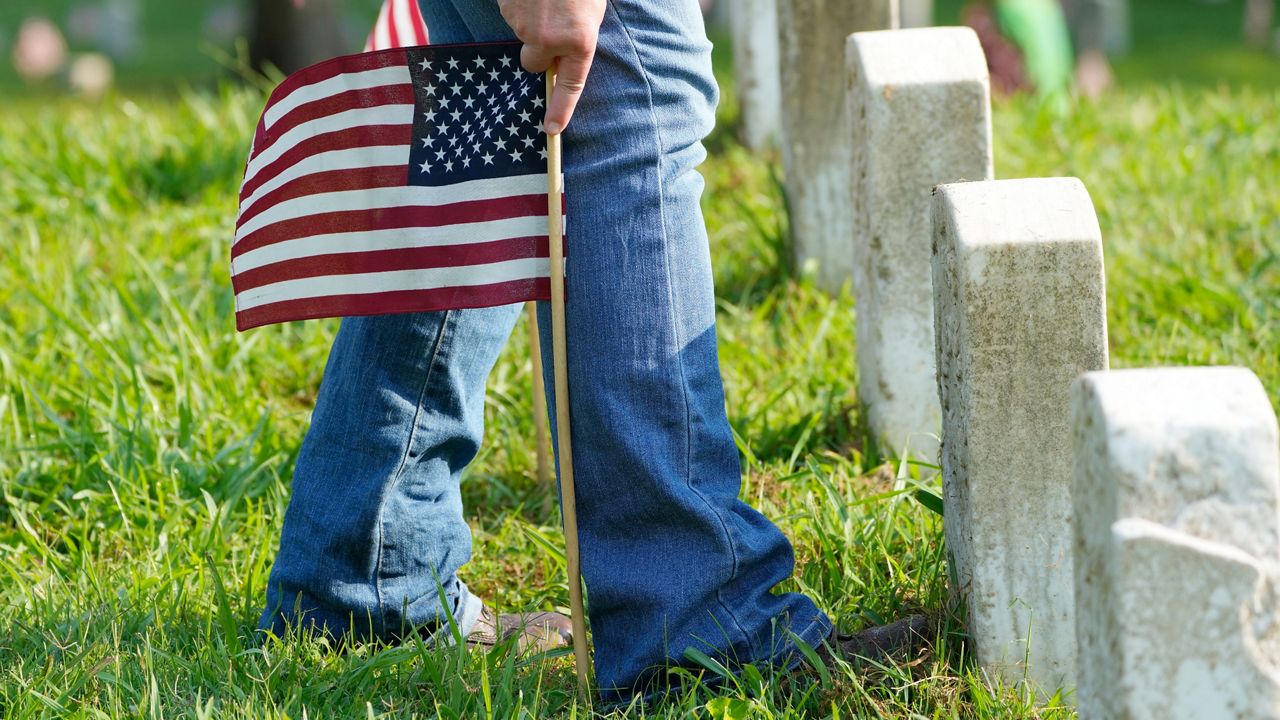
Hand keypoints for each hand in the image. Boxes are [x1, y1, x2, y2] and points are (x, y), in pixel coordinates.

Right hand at [497, 0, 606, 134]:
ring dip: (531, 22)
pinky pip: (510, 15)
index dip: (561, 108)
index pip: (570, 84)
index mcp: (579, 39)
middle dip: (538, 50)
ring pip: (522, 35)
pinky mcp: (506, 7)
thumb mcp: (592, 10)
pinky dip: (519, 6)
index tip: (552, 129)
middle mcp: (549, 38)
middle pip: (534, 62)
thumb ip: (578, 37)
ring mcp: (524, 23)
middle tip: (550, 25)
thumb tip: (562, 57)